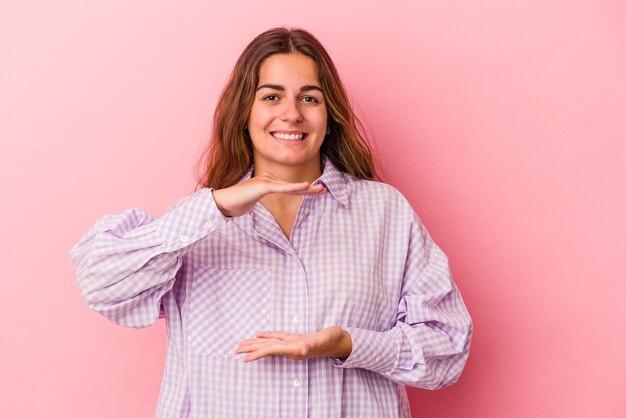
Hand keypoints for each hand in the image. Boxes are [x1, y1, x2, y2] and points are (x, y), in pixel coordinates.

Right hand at [212, 172, 325, 216]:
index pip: (289, 188)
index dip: (303, 190)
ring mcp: (266, 181)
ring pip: (291, 186)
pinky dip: (295, 187)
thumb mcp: (251, 203)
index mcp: (266, 183)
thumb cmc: (235, 204)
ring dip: (307, 189)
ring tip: (320, 190)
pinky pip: (282, 188)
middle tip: (324, 190)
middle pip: (293, 185)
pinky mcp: (263, 186)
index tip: (316, 192)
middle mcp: (268, 179)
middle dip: (310, 189)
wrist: (223, 203)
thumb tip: (256, 206)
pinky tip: (306, 186)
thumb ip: (257, 202)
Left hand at [235, 325, 352, 362]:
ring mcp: (293, 344)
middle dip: (251, 349)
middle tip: (235, 350)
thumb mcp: (324, 339)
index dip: (258, 352)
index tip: (244, 357)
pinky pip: (278, 338)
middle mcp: (291, 348)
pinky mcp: (295, 340)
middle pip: (267, 348)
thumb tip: (302, 350)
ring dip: (256, 343)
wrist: (341, 342)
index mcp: (295, 348)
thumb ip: (313, 344)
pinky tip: (259, 335)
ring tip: (243, 344)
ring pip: (270, 343)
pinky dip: (267, 336)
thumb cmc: (333, 340)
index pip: (272, 350)